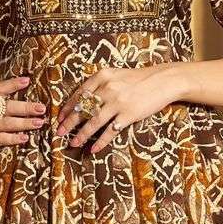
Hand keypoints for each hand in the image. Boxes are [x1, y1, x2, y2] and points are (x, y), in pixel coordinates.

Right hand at [0, 76, 46, 163]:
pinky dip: (13, 138)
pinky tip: (24, 138)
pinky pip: (1, 139)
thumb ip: (2, 106)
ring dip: (24, 122)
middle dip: (26, 107)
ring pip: (7, 123)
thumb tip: (26, 103)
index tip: (27, 80)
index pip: (0, 89)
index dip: (13, 84)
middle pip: (8, 107)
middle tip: (41, 108)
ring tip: (39, 122)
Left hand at [56, 63, 181, 153]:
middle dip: (69, 122)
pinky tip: (93, 148)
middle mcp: (108, 89)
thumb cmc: (139, 79)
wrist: (164, 80)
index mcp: (102, 77)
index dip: (68, 107)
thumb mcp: (116, 75)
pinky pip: (110, 131)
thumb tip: (83, 101)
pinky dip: (101, 141)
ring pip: (93, 121)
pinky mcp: (128, 115)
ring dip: (81, 134)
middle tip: (59, 132)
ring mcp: (118, 102)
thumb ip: (100, 84)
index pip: (79, 94)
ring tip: (73, 143)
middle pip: (83, 109)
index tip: (60, 117)